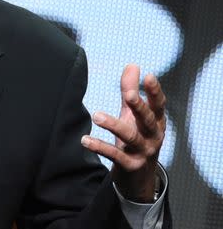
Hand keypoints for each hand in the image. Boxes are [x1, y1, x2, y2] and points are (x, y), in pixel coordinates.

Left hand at [81, 64, 165, 201]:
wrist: (139, 178)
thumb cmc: (136, 139)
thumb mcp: (133, 115)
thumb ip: (131, 91)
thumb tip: (133, 64)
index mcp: (156, 122)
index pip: (159, 105)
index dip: (155, 91)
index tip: (148, 76)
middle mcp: (153, 136)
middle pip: (148, 120)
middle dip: (139, 107)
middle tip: (128, 94)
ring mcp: (143, 152)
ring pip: (130, 136)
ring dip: (113, 125)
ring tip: (96, 116)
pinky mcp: (130, 165)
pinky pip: (115, 155)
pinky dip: (100, 147)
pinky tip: (85, 140)